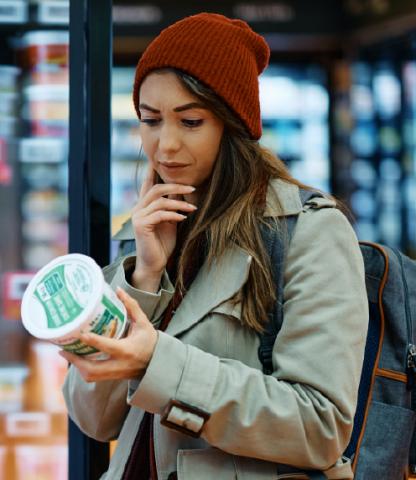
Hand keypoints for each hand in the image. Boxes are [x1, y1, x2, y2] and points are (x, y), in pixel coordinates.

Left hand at [59, 288, 157, 381]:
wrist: (158, 363)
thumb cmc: (151, 341)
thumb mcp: (143, 323)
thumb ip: (131, 306)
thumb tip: (118, 290)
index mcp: (127, 350)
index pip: (108, 346)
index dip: (93, 340)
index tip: (80, 333)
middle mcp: (120, 364)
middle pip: (93, 369)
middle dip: (75, 361)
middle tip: (63, 349)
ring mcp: (116, 373)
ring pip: (91, 376)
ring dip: (77, 366)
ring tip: (66, 353)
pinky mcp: (113, 377)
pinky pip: (95, 377)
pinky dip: (84, 370)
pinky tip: (78, 360)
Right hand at [132, 164, 196, 282]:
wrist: (154, 263)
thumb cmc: (162, 243)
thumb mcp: (170, 221)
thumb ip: (172, 206)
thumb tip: (182, 191)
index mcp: (144, 206)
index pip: (149, 184)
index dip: (153, 171)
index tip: (158, 159)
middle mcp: (138, 208)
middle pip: (157, 188)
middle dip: (176, 186)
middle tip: (193, 187)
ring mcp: (138, 216)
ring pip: (160, 201)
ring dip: (179, 203)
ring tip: (193, 208)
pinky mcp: (141, 226)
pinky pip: (160, 214)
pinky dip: (174, 214)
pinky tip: (183, 218)